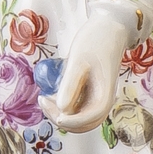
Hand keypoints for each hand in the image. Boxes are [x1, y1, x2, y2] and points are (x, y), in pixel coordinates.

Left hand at [45, 7, 125, 132]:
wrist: (109, 29)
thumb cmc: (95, 41)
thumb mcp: (78, 61)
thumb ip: (70, 85)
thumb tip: (62, 108)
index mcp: (105, 96)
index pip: (89, 119)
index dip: (70, 121)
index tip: (53, 111)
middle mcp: (102, 102)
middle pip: (82, 124)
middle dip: (60, 117)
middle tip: (43, 98)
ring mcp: (97, 99)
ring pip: (78, 118)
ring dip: (60, 112)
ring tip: (46, 94)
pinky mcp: (91, 94)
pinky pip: (76, 108)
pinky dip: (63, 105)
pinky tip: (53, 91)